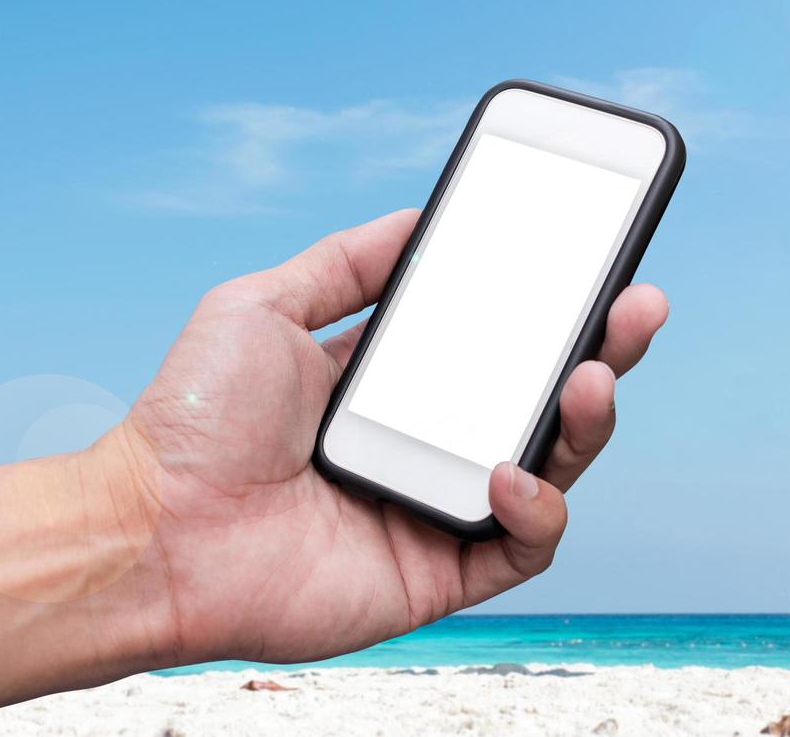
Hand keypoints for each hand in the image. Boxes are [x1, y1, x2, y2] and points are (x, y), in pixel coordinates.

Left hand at [118, 208, 668, 665]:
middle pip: (542, 398)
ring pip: (550, 467)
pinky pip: (521, 546)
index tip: (596, 259)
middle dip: (604, 350)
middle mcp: (427, 444)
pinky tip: (509, 470)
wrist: (150, 529)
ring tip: (595, 373)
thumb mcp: (265, 303)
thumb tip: (420, 216)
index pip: (497, 341)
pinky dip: (534, 508)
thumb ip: (346, 261)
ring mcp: (436, 507)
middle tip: (639, 304)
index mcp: (395, 385)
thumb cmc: (192, 419)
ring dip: (589, 421)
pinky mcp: (437, 572)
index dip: (553, 306)